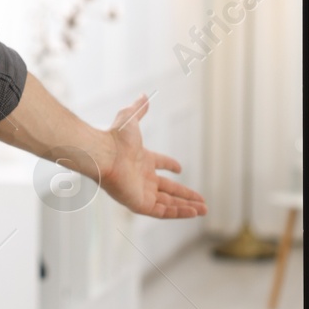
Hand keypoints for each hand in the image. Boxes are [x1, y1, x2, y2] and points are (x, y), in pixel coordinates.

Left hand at [96, 93, 207, 218]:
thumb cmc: (114, 138)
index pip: (159, 165)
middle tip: (202, 201)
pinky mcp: (140, 204)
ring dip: (187, 207)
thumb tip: (143, 95)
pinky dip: (179, 213)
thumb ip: (139, 109)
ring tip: (204, 209)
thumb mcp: (130, 119)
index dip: (169, 165)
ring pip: (168, 203)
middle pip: (168, 190)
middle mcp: (142, 178)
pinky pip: (163, 212)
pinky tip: (193, 212)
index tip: (179, 168)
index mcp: (141, 160)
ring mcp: (141, 192)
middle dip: (186, 195)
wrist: (104, 153)